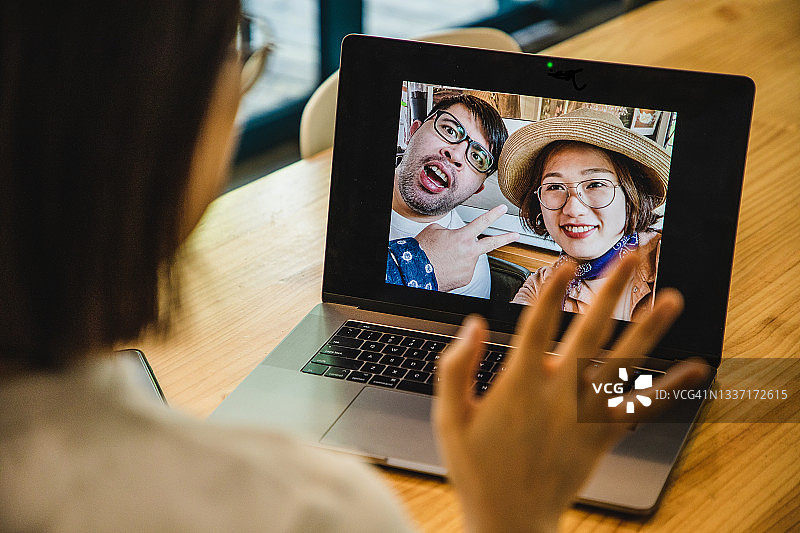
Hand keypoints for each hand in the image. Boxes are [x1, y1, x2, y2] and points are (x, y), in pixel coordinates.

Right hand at [415, 205, 518, 291]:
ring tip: (446, 257)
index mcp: (463, 237)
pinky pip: (465, 270)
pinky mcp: (466, 278)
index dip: (494, 214)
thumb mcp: (435, 230)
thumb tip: (452, 233)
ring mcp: (469, 266)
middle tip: (515, 235)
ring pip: (470, 257)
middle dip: (506, 237)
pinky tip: (448, 266)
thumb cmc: (423, 252)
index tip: (502, 209)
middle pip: (492, 243)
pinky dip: (458, 268)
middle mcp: (469, 252)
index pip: (482, 222)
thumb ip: (449, 229)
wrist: (416, 271)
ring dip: (462, 256)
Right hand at [433, 254, 708, 532]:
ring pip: (624, 363)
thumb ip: (455, 367)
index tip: (567, 263)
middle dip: (612, 290)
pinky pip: (640, 408)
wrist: (510, 520)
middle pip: (590, 331)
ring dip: (649, 328)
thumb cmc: (478, 467)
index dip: (553, 290)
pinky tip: (693, 368)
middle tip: (631, 258)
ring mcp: (584, 416)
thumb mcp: (449, 417)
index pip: (537, 324)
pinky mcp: (602, 437)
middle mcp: (558, 395)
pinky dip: (669, 387)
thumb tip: (474, 326)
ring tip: (672, 298)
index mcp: (518, 385)